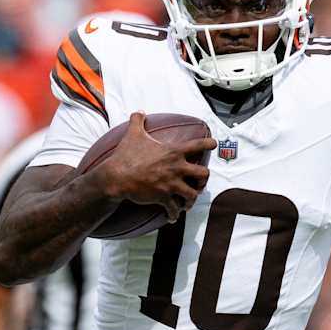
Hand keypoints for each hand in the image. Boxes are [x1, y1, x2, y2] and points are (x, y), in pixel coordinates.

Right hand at [95, 112, 214, 217]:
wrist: (116, 177)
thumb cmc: (126, 155)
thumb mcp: (133, 134)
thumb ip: (138, 121)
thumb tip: (138, 112)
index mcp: (173, 152)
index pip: (199, 145)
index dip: (209, 143)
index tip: (213, 144)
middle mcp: (176, 168)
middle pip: (203, 174)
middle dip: (203, 180)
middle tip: (197, 182)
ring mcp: (171, 184)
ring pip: (193, 195)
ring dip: (191, 200)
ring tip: (187, 203)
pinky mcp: (163, 198)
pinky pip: (174, 209)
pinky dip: (174, 215)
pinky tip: (172, 217)